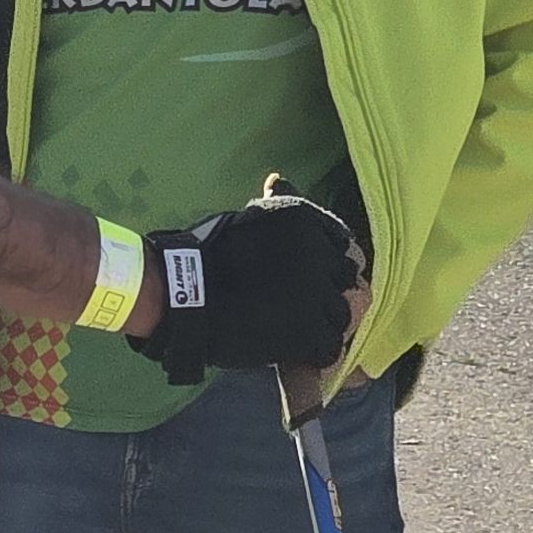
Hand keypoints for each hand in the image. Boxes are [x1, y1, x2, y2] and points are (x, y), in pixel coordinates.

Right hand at [146, 193, 363, 387]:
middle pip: (348, 280)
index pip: (342, 243)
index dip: (328, 263)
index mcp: (307, 219)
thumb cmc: (209, 254)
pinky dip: (316, 353)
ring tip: (299, 330)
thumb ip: (273, 206)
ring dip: (324, 325)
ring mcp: (317, 293)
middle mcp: (320, 252)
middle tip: (305, 305)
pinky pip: (330, 347)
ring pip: (342, 316)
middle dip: (330, 293)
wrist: (185, 293)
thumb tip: (276, 180)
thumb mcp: (247, 216)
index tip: (310, 275)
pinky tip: (299, 351)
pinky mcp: (309, 330)